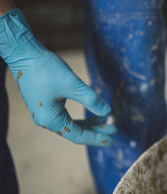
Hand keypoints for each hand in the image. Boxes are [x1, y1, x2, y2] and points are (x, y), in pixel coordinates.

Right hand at [0, 9, 115, 145]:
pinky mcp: (45, 105)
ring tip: (106, 120)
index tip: (113, 139)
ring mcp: (44, 113)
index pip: (79, 135)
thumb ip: (91, 99)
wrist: (24, 54)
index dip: (97, 138)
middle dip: (96, 131)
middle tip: (114, 129)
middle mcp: (46, 120)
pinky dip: (80, 116)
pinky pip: (65, 116)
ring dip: (89, 123)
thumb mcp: (73, 85)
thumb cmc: (46, 69)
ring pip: (71, 124)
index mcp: (51, 119)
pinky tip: (92, 112)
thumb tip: (107, 112)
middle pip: (76, 132)